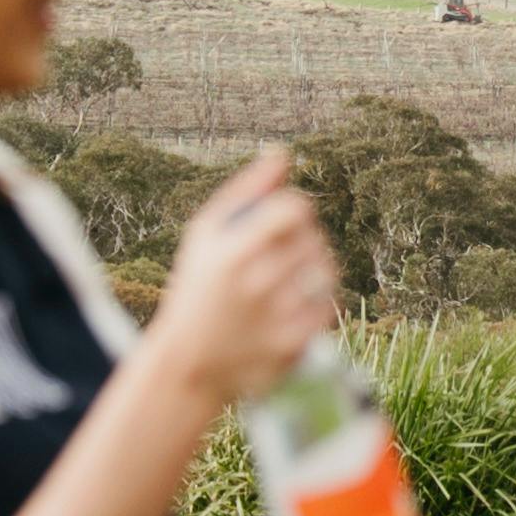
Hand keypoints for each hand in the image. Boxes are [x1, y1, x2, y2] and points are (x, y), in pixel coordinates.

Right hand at [151, 150, 341, 425]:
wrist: (187, 362)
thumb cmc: (199, 286)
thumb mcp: (204, 235)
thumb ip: (246, 191)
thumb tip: (283, 153)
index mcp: (232, 252)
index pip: (294, 209)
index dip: (296, 208)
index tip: (285, 218)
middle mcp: (255, 284)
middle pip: (313, 239)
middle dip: (304, 238)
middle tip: (283, 250)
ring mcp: (276, 318)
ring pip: (325, 271)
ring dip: (316, 267)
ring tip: (292, 274)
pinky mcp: (292, 346)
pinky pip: (328, 307)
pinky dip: (318, 301)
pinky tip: (296, 303)